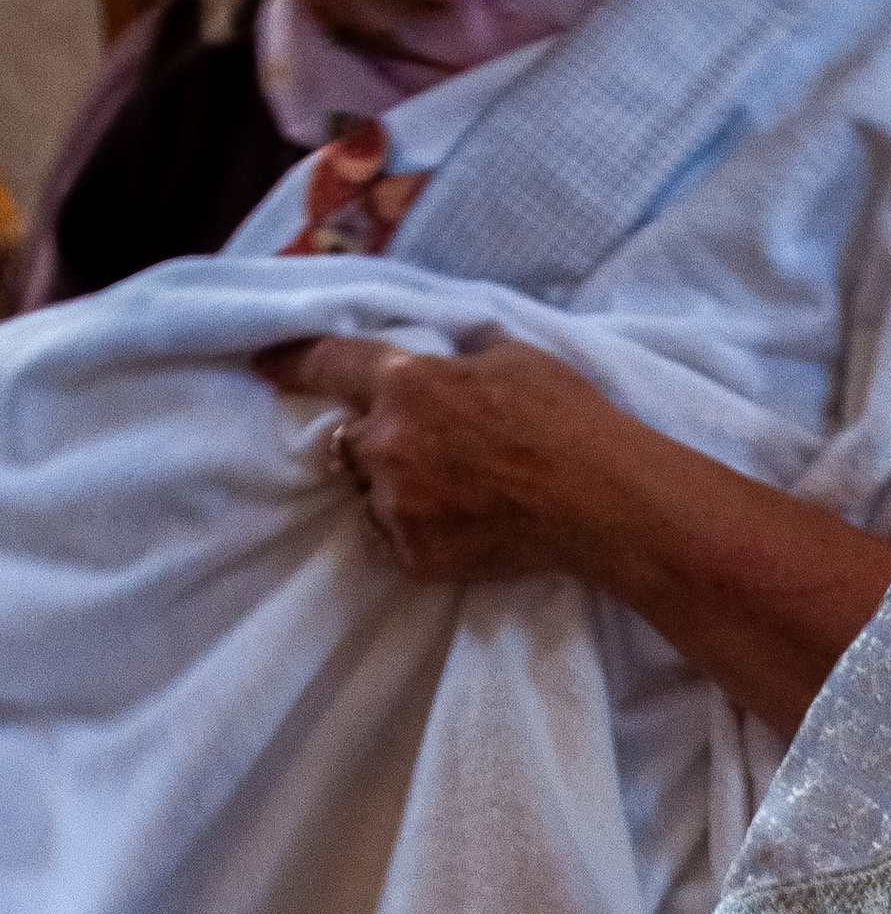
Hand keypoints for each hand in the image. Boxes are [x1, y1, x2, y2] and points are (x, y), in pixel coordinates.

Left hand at [264, 332, 630, 584]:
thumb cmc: (570, 420)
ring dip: (397, 493)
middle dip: (374, 444)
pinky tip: (467, 529)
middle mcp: (389, 443)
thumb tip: (443, 363)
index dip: (292, 361)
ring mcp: (399, 505)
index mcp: (409, 383)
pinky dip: (420, 535)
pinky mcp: (416, 556)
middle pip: (347, 443)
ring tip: (457, 497)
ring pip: (372, 497)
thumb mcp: (511, 356)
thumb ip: (457, 361)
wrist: (605, 502)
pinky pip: (396, 542)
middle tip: (423, 453)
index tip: (263, 365)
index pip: (329, 364)